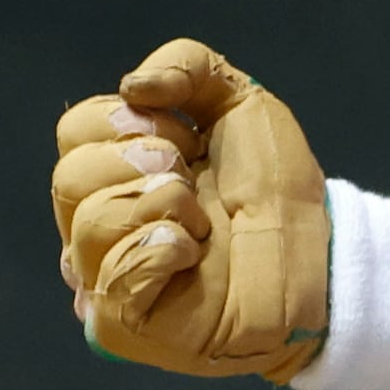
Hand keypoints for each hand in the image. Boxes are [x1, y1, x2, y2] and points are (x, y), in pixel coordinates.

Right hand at [46, 38, 331, 378]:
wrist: (319, 250)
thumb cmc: (275, 186)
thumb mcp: (240, 103)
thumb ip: (188, 66)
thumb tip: (131, 86)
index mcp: (113, 173)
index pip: (75, 130)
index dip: (132, 121)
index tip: (191, 138)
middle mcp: (98, 224)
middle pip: (70, 176)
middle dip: (145, 161)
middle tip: (194, 179)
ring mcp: (106, 277)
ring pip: (92, 222)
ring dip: (164, 206)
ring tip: (204, 223)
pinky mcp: (124, 323)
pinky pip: (115, 275)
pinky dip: (163, 249)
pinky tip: (195, 254)